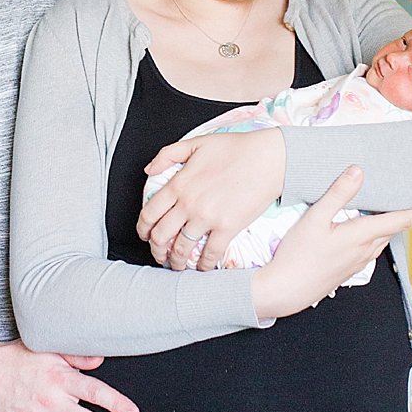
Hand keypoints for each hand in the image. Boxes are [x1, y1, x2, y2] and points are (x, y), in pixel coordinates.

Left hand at [139, 129, 285, 271]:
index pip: (149, 213)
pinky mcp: (228, 227)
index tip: (145, 235)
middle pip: (161, 235)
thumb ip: (167, 155)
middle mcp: (188, 204)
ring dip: (176, 261)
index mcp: (178, 185)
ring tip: (177, 265)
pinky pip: (211, 253)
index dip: (143, 229)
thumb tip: (149, 170)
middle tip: (159, 254)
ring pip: (182, 248)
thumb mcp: (195, 143)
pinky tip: (203, 268)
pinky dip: (204, 265)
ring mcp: (207, 217)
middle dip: (156, 249)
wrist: (268, 159)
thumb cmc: (236, 149)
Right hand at [252, 168, 411, 319]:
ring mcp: (358, 261)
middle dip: (407, 216)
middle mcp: (366, 250)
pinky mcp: (349, 269)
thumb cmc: (298, 256)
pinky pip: (369, 248)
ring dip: (389, 226)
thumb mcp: (314, 219)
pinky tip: (361, 231)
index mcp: (362, 235)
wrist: (286, 290)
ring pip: (381, 239)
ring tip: (389, 211)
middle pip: (393, 228)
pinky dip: (374, 235)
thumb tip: (358, 171)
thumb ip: (337, 194)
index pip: (401, 220)